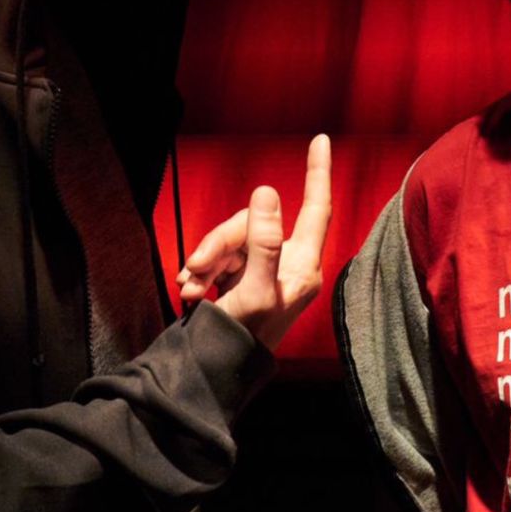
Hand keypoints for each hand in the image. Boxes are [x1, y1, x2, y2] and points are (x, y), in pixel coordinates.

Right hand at [176, 134, 331, 351]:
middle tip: (197, 268)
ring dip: (206, 257)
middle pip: (254, 221)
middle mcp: (286, 263)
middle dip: (220, 240)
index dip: (318, 173)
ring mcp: (262, 269)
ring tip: (191, 284)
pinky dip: (201, 267)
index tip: (321, 139)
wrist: (213, 371)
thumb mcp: (254, 291)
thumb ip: (262, 242)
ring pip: (231, 236)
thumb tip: (268, 192)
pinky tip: (189, 287)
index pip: (316, 208)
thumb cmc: (243, 338)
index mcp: (302, 265)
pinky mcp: (239, 276)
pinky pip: (219, 252)